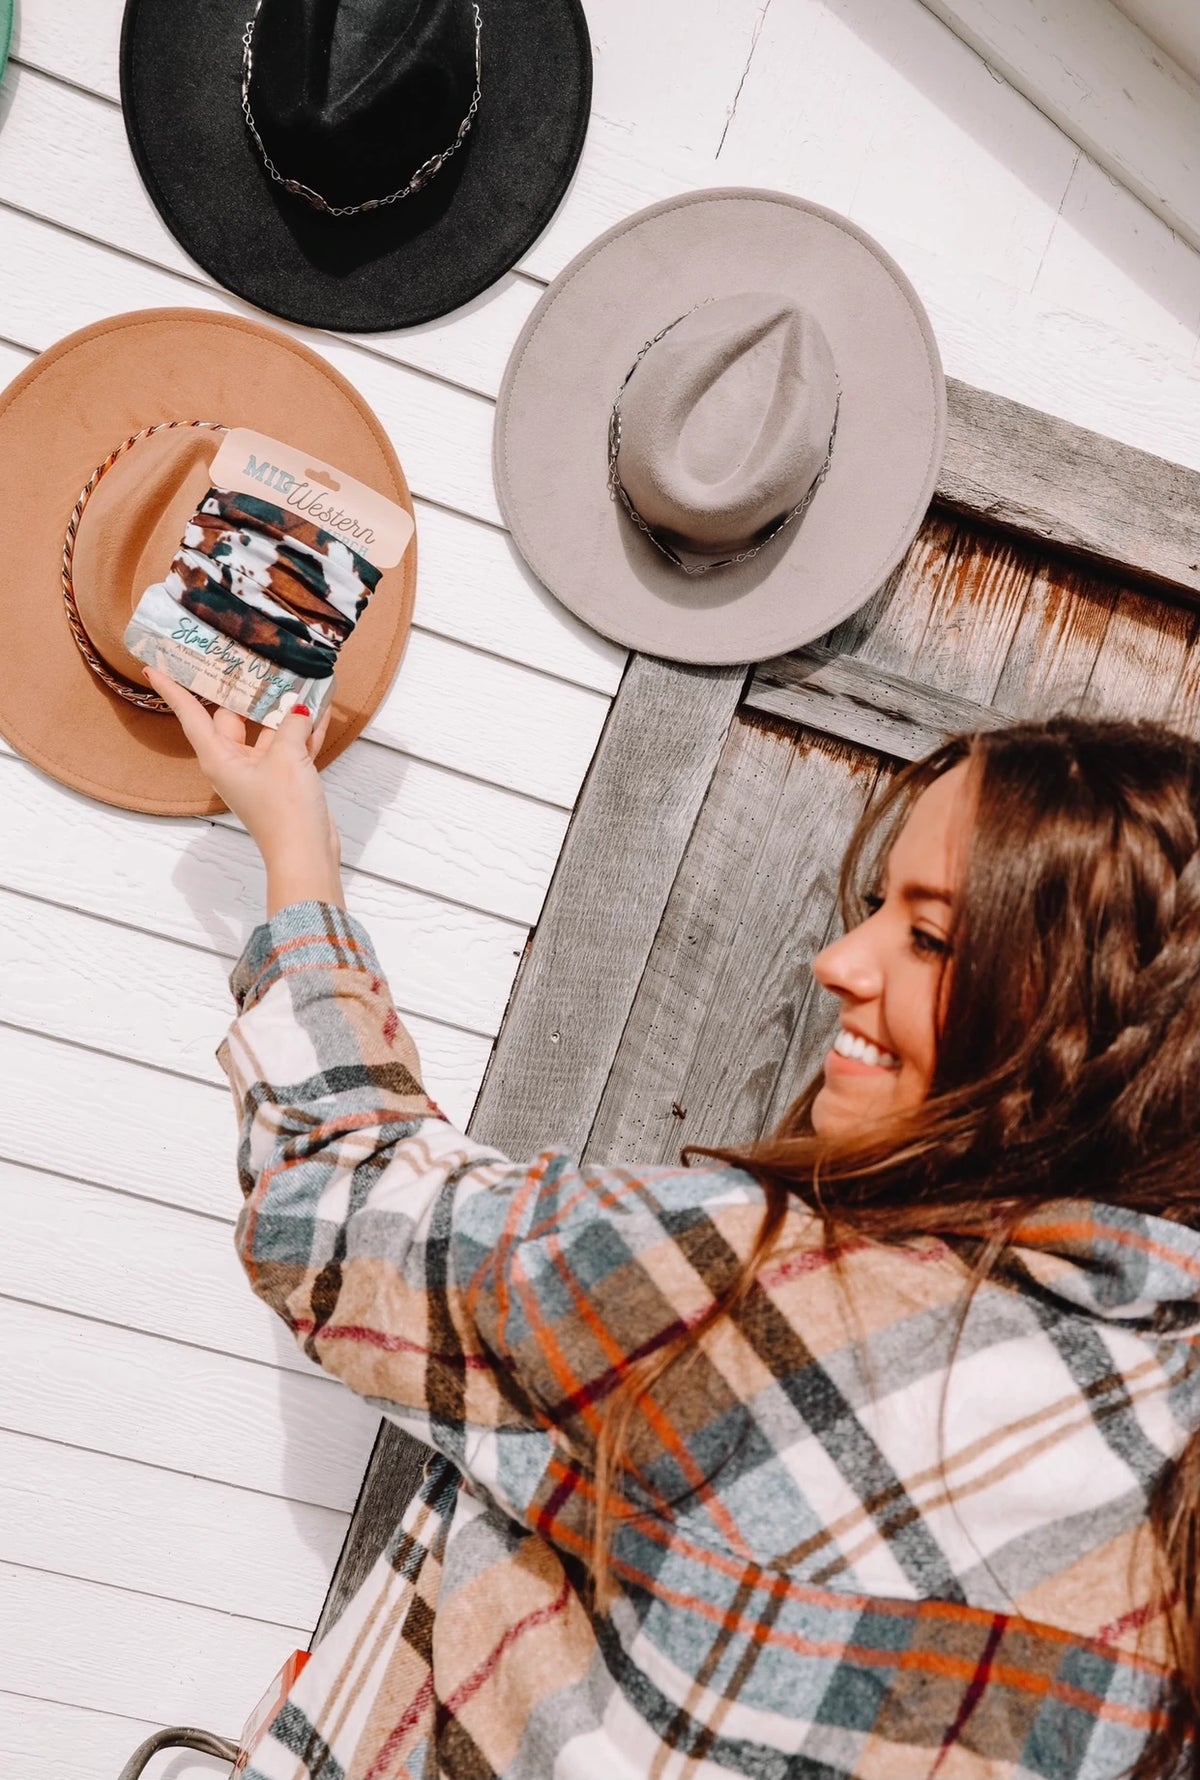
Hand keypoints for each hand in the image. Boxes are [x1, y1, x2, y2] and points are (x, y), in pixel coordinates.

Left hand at [146, 666, 344, 914]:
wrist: (307, 855)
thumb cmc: (285, 812)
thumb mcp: (287, 758)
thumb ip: (291, 725)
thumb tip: (299, 707)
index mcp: (219, 758)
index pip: (191, 715)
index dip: (173, 689)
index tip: (155, 666)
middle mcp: (234, 762)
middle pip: (233, 715)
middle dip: (245, 688)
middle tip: (248, 655)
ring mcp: (259, 771)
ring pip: (267, 728)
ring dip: (284, 708)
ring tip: (297, 675)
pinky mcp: (283, 779)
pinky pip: (290, 746)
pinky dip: (304, 729)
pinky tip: (321, 707)